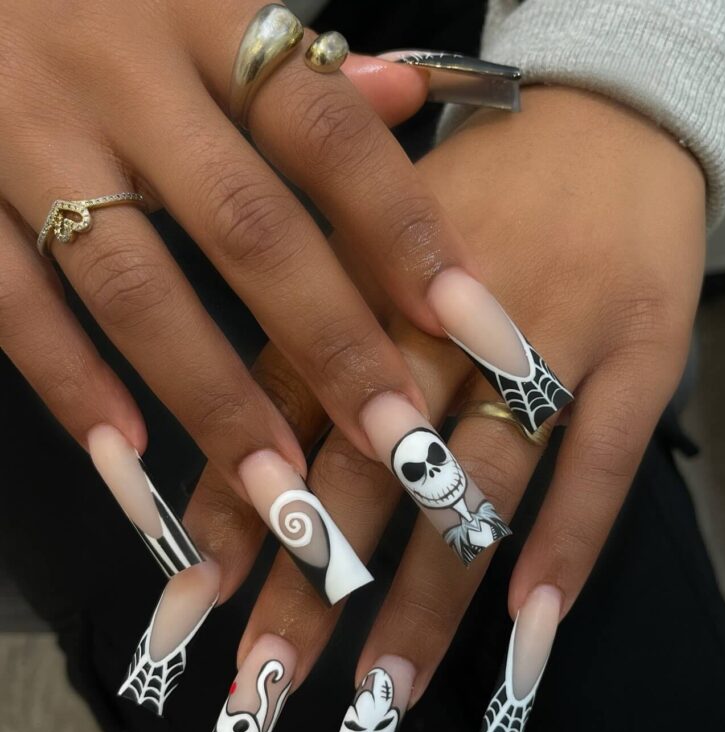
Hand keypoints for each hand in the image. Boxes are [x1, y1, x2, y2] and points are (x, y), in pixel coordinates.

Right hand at [0, 0, 476, 497]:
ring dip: (213, 397)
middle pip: (246, 226)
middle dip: (330, 343)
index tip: (475, 327)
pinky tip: (128, 456)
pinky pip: (12, 300)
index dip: (405, 229)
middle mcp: (120, 75)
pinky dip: (68, 381)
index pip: (327, 130)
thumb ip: (298, 64)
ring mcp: (25, 136)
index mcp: (200, 17)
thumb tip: (405, 100)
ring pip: (134, 285)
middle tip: (396, 438)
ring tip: (280, 489)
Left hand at [184, 87, 705, 710]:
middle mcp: (444, 323)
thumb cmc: (472, 196)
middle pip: (368, 469)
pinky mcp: (638, 358)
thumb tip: (247, 471)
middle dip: (314, 582)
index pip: (281, 414)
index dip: (237, 512)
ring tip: (388, 691)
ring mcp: (550, 341)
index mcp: (364, 287)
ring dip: (430, 595)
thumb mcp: (367, 240)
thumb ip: (310, 343)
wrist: (610, 116)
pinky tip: (531, 629)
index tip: (195, 610)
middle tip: (269, 685)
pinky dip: (568, 545)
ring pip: (478, 485)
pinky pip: (601, 465)